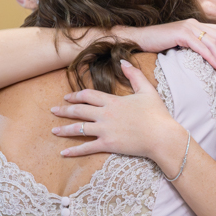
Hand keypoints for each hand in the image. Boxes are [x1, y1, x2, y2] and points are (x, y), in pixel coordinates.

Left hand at [51, 60, 184, 169]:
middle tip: (53, 111)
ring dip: (64, 130)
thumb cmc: (157, 114)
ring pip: (79, 129)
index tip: (67, 97)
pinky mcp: (107, 145)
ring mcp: (104, 130)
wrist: (161, 136)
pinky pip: (87, 148)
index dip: (76, 96)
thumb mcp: (147, 90)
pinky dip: (74, 151)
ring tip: (54, 131)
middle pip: (79, 111)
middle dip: (64, 110)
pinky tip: (63, 153)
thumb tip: (123, 62)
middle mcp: (105, 115)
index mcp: (112, 101)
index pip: (88, 96)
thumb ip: (134, 75)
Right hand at [118, 20, 215, 77]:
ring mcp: (188, 27)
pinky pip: (201, 46)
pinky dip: (211, 57)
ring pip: (213, 42)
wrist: (140, 38)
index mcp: (196, 24)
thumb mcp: (181, 44)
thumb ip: (194, 46)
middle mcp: (195, 23)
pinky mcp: (181, 34)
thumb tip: (210, 58)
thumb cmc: (159, 44)